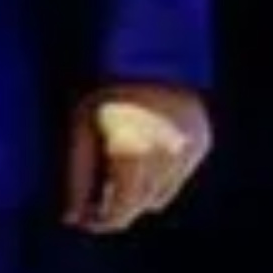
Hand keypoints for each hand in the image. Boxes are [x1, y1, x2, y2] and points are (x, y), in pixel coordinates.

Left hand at [63, 82, 212, 232]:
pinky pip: (177, 177)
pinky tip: (142, 153)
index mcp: (130, 156)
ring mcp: (187, 152)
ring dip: (138, 192)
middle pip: (140, 207)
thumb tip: (71, 217)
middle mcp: (164, 158)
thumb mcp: (80, 130)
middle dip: (116, 206)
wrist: (148, 52)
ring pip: (160, 196)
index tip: (82, 218)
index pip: (119, 213)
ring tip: (117, 170)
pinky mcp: (201, 143)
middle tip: (95, 196)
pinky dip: (159, 175)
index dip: (99, 220)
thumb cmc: (103, 88)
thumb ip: (77, 178)